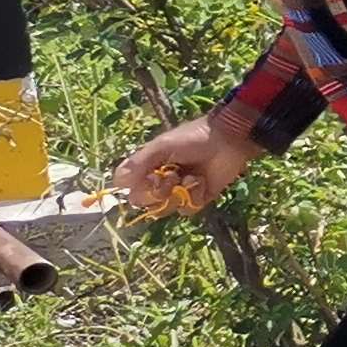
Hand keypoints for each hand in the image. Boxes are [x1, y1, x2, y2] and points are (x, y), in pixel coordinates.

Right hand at [111, 114, 258, 218]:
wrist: (229, 140)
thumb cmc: (193, 138)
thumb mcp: (163, 146)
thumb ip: (139, 163)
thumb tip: (116, 183)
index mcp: (148, 167)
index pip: (131, 190)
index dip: (139, 188)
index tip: (151, 176)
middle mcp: (160, 181)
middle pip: (145, 202)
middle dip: (159, 192)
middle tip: (173, 177)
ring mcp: (179, 191)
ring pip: (165, 208)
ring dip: (178, 193)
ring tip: (192, 177)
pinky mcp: (198, 198)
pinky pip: (187, 208)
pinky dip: (194, 195)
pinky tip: (202, 181)